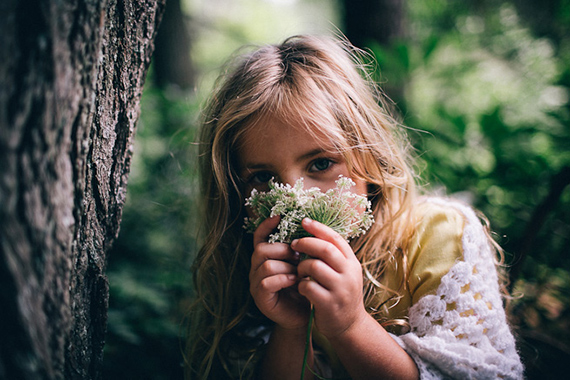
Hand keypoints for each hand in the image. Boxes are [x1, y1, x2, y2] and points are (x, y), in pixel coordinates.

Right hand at [249, 215, 310, 330]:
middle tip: (300, 256)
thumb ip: (298, 249)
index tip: (279, 216)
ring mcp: (256, 283)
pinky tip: (296, 282)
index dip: (266, 226)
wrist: (303, 315)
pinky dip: (283, 279)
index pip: (259, 237)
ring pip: (266, 264)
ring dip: (286, 266)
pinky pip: (267, 282)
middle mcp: (256, 268)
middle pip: (262, 249)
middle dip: (283, 250)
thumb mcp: (301, 264)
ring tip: (300, 272)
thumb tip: (305, 227)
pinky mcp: (260, 297)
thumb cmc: (303, 287)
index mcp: (265, 257)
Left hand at [293, 218, 367, 338]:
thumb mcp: (344, 272)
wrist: (349, 325)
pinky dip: (300, 284)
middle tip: (294, 244)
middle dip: (306, 243)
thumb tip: (313, 232)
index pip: (335, 238)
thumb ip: (334, 256)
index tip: (303, 221)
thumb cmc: (341, 293)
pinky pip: (308, 286)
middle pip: (325, 249)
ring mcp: (340, 289)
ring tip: (299, 271)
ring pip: (314, 267)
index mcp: (352, 262)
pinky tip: (301, 287)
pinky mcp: (329, 303)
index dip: (318, 228)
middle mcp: (349, 273)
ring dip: (301, 266)